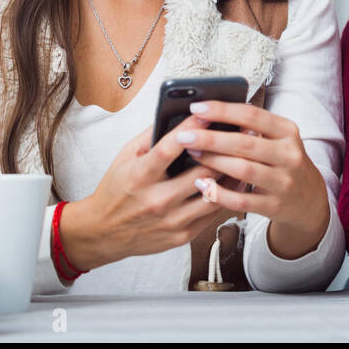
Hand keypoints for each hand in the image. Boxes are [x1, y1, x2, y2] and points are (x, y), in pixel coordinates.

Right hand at [60, 125, 226, 272]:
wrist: (102, 233)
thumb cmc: (116, 191)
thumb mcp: (124, 158)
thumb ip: (150, 136)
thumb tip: (176, 113)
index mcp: (139, 177)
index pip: (168, 149)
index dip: (191, 129)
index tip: (208, 113)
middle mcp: (156, 200)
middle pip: (200, 173)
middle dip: (223, 151)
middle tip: (241, 133)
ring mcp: (171, 220)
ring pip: (214, 194)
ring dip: (232, 173)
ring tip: (245, 156)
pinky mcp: (182, 235)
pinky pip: (213, 213)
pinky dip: (226, 194)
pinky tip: (235, 180)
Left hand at [172, 101, 330, 259]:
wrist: (309, 199)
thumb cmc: (283, 162)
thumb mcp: (278, 139)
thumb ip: (252, 127)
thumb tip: (208, 114)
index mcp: (288, 131)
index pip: (252, 115)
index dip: (222, 110)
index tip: (196, 108)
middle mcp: (289, 155)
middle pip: (245, 143)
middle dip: (211, 138)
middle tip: (184, 135)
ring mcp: (284, 181)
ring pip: (243, 169)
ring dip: (214, 162)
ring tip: (192, 155)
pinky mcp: (275, 205)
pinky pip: (242, 200)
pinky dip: (220, 193)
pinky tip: (202, 185)